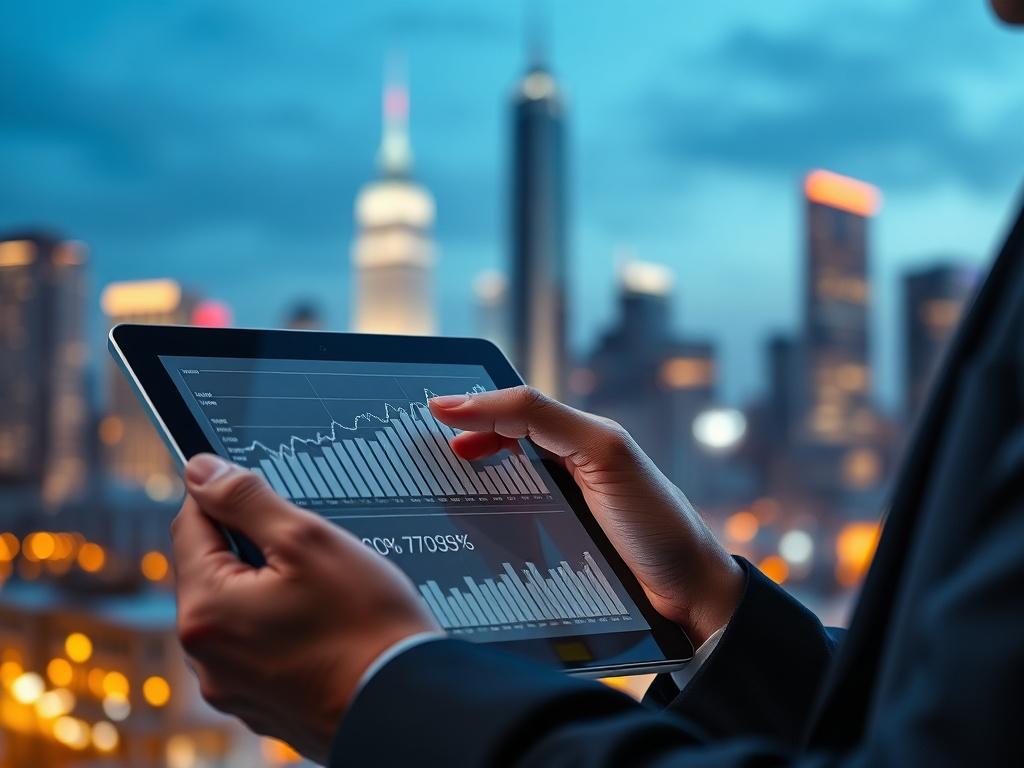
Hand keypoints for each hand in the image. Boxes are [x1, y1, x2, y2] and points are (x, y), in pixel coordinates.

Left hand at [171, 454, 437, 762]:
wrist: (408, 703)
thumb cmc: (366, 625)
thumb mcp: (306, 539)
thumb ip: (244, 498)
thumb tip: (200, 470)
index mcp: (206, 610)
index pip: (190, 524)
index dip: (226, 496)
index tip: (262, 491)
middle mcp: (206, 658)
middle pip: (214, 570)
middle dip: (255, 549)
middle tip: (311, 551)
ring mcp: (233, 688)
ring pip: (240, 610)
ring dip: (271, 590)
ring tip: (327, 594)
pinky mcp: (262, 706)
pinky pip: (259, 648)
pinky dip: (285, 630)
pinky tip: (328, 628)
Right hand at [430, 386, 742, 644]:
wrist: (691, 596)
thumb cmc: (655, 519)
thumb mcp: (601, 450)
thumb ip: (538, 416)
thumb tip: (467, 403)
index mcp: (578, 437)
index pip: (512, 410)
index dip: (472, 409)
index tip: (427, 416)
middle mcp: (567, 469)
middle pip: (500, 448)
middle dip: (461, 448)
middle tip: (420, 459)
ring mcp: (561, 512)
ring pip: (500, 493)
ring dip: (468, 493)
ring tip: (434, 497)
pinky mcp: (557, 551)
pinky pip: (509, 532)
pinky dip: (484, 529)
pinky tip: (466, 536)